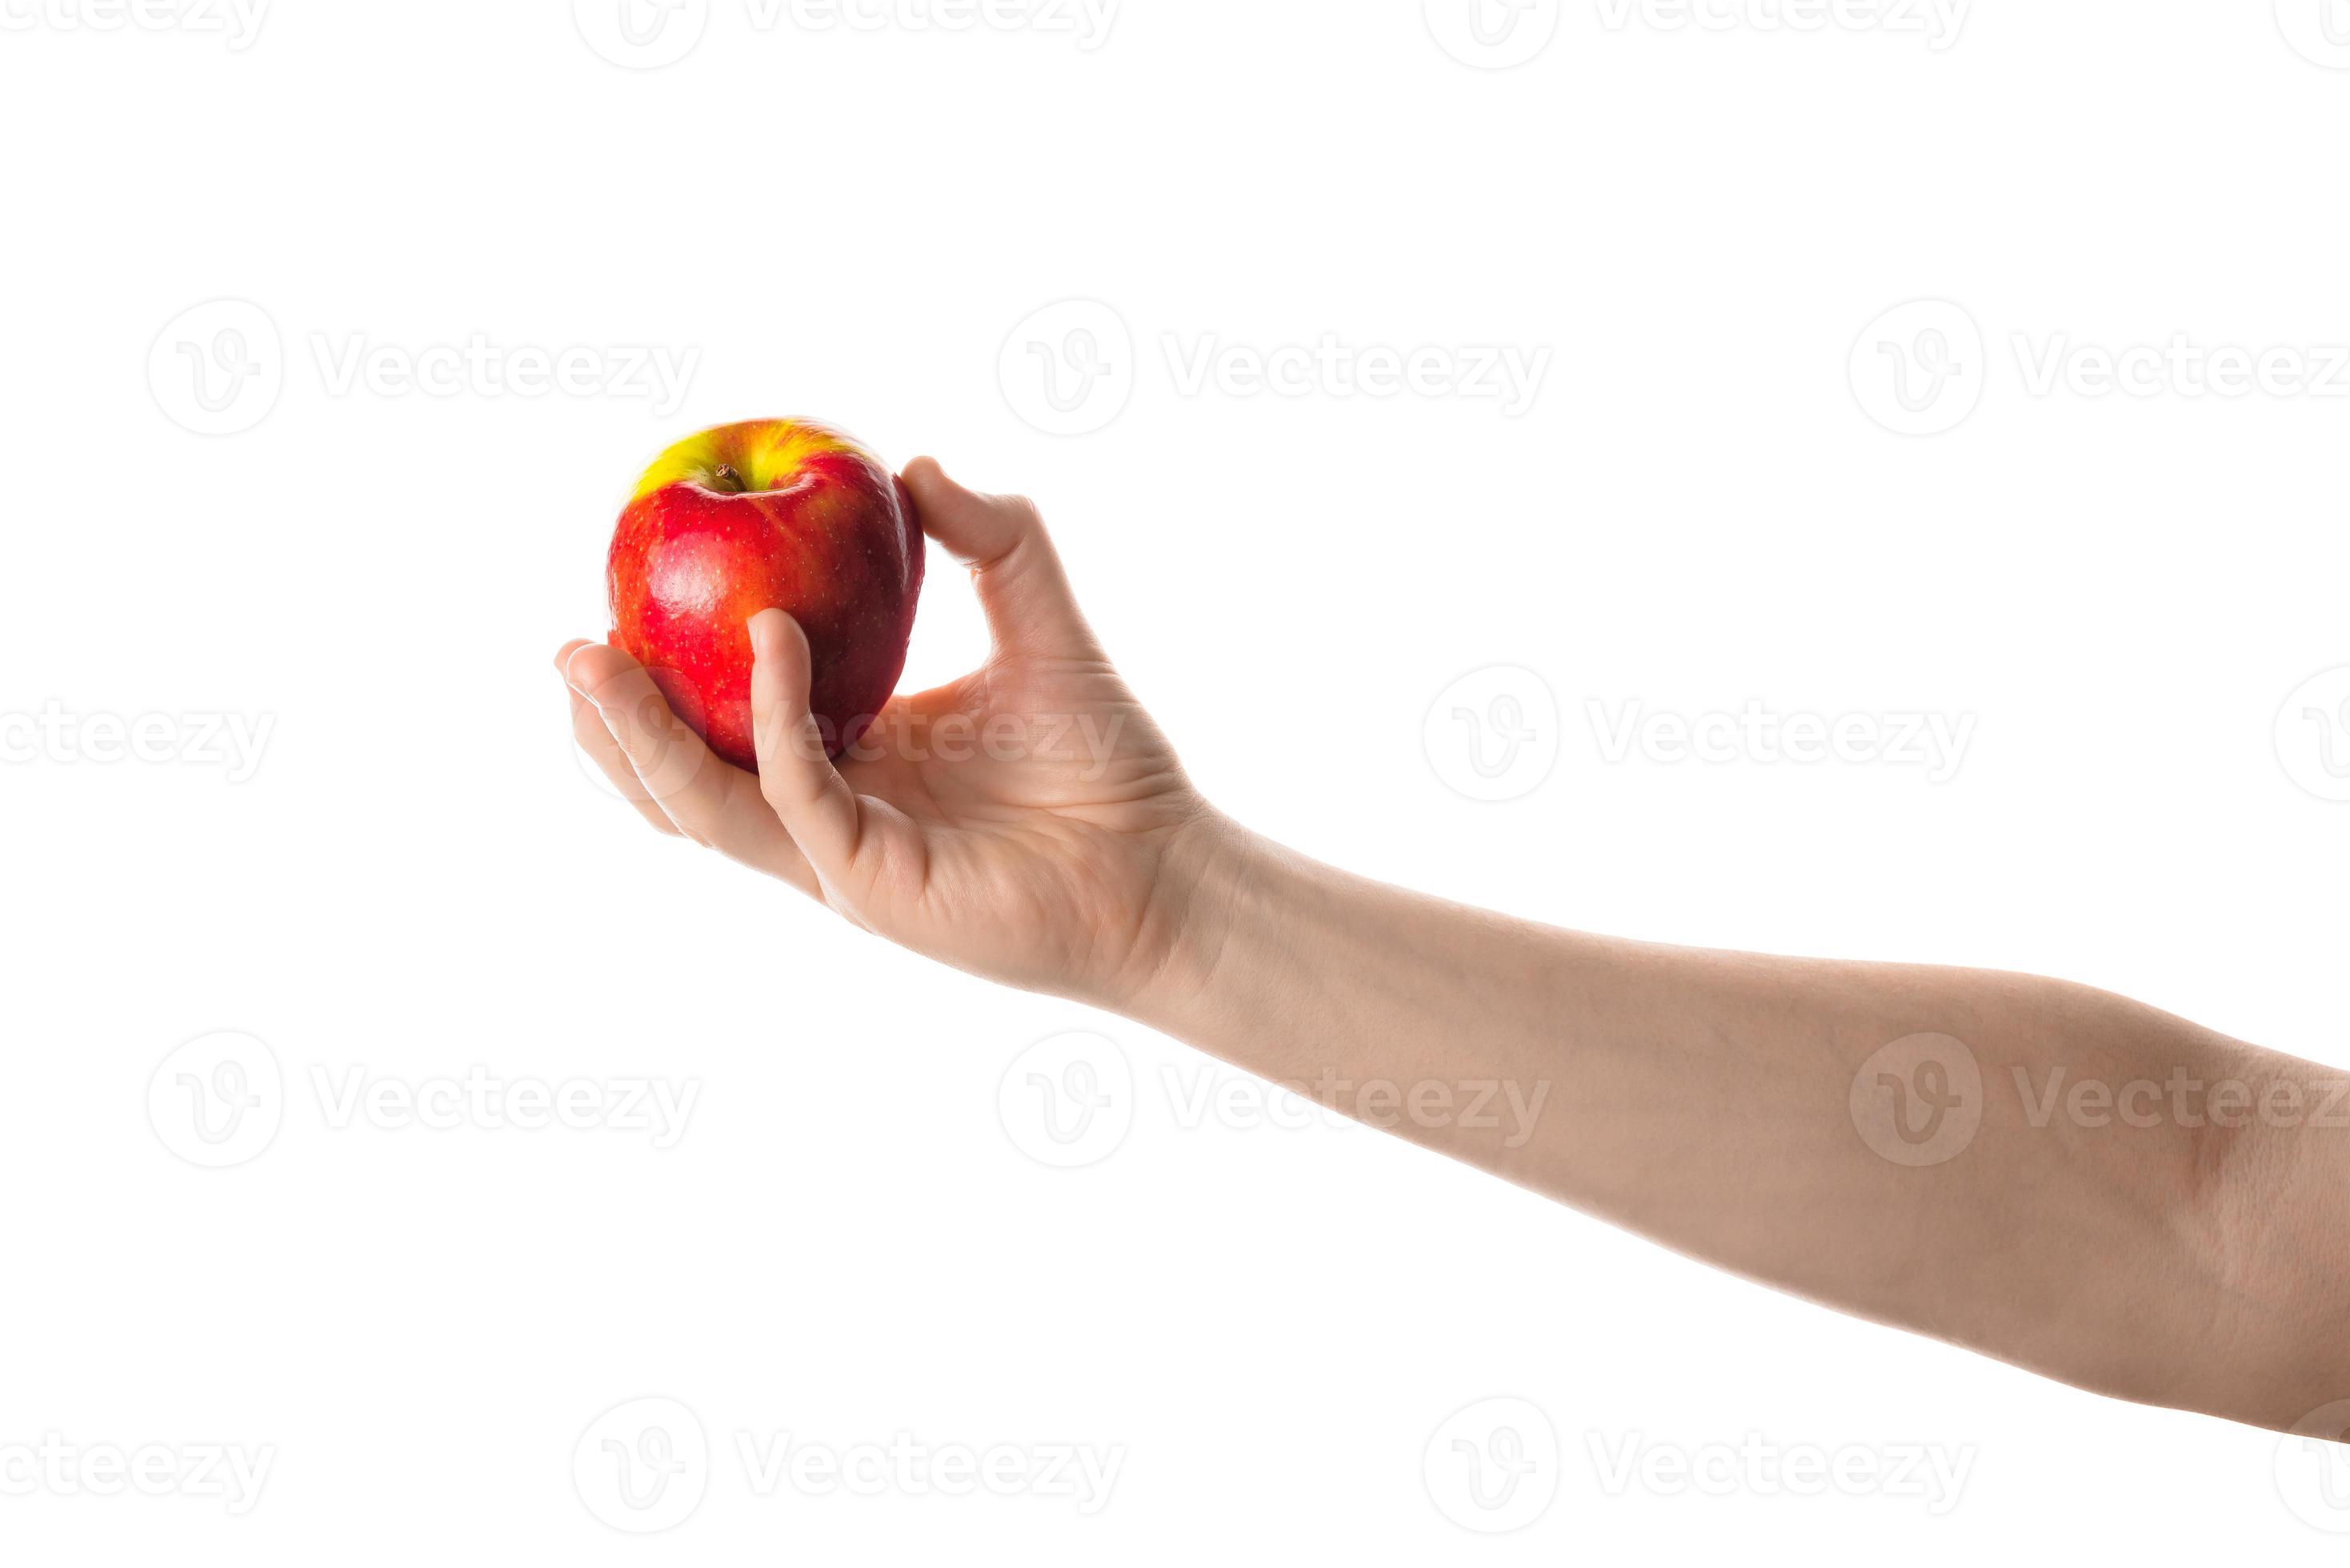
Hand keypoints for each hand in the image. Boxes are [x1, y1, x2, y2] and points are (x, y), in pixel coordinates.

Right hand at [558, 457, 1233, 1008]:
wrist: (1164, 866)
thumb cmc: (1108, 765)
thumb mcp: (1041, 625)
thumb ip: (992, 542)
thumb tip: (917, 464)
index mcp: (848, 760)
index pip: (727, 723)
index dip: (665, 675)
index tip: (623, 596)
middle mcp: (828, 814)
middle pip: (684, 777)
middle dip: (612, 723)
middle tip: (565, 644)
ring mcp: (840, 855)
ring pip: (705, 804)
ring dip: (639, 738)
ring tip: (588, 661)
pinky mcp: (870, 880)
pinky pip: (794, 792)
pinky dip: (771, 717)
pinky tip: (769, 639)